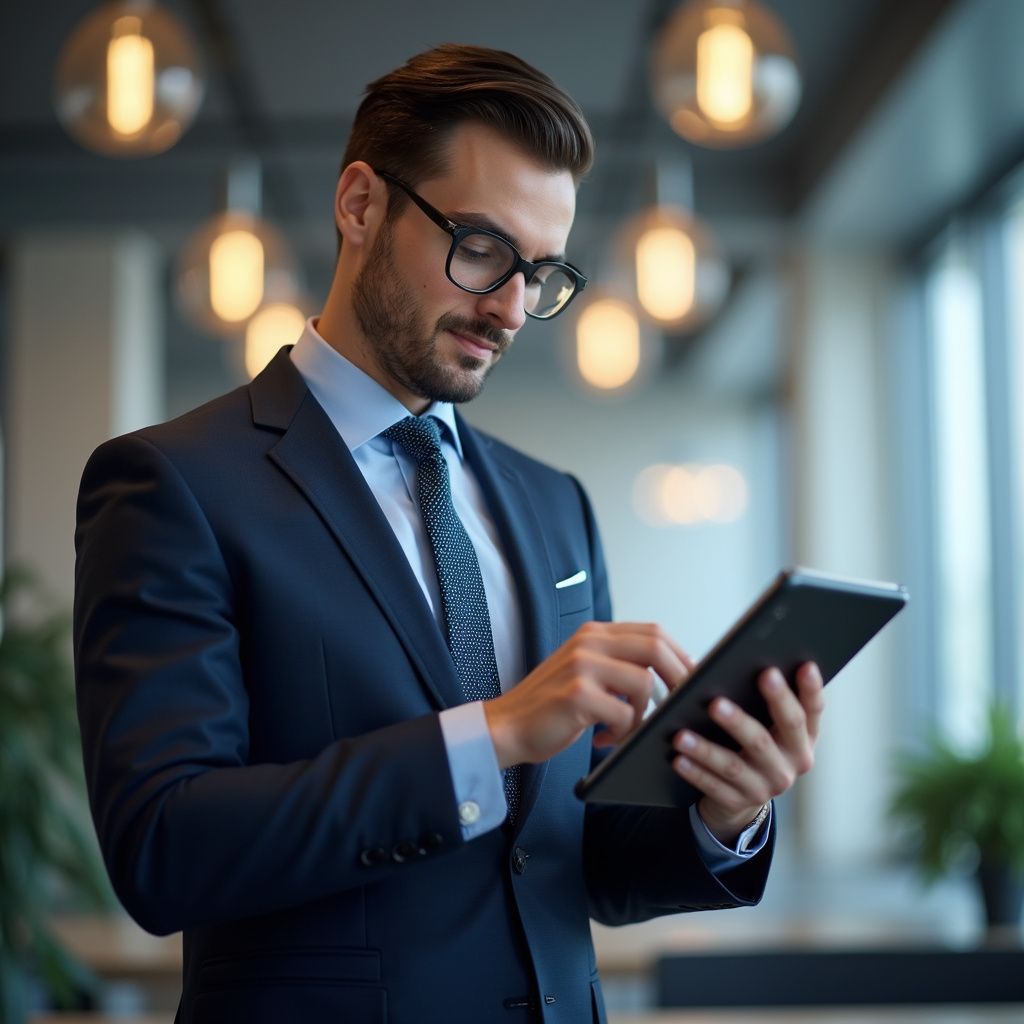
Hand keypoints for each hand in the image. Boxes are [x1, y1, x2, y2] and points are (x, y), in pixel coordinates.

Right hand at [484, 621, 692, 768]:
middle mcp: (588, 642)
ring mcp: (581, 665)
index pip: (653, 631)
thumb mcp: (585, 670)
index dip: (679, 655)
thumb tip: (673, 673)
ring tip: (624, 728)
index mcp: (594, 633)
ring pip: (644, 683)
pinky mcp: (577, 694)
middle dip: (677, 678)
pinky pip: (624, 713)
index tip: (689, 680)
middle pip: (655, 647)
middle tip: (678, 705)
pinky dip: (622, 732)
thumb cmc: (551, 705)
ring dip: (643, 713)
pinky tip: (603, 738)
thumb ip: (618, 663)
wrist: (506, 726)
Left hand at [671, 662, 824, 843]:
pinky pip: (713, 787)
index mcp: (803, 736)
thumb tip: (729, 662)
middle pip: (770, 737)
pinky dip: (694, 772)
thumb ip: (759, 696)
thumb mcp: (765, 721)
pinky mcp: (740, 802)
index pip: (811, 710)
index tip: (803, 665)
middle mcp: (793, 762)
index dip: (810, 689)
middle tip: (717, 701)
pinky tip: (677, 758)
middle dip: (742, 719)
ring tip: (681, 734)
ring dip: (706, 749)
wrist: (742, 793)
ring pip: (734, 765)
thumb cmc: (751, 741)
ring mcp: (768, 786)